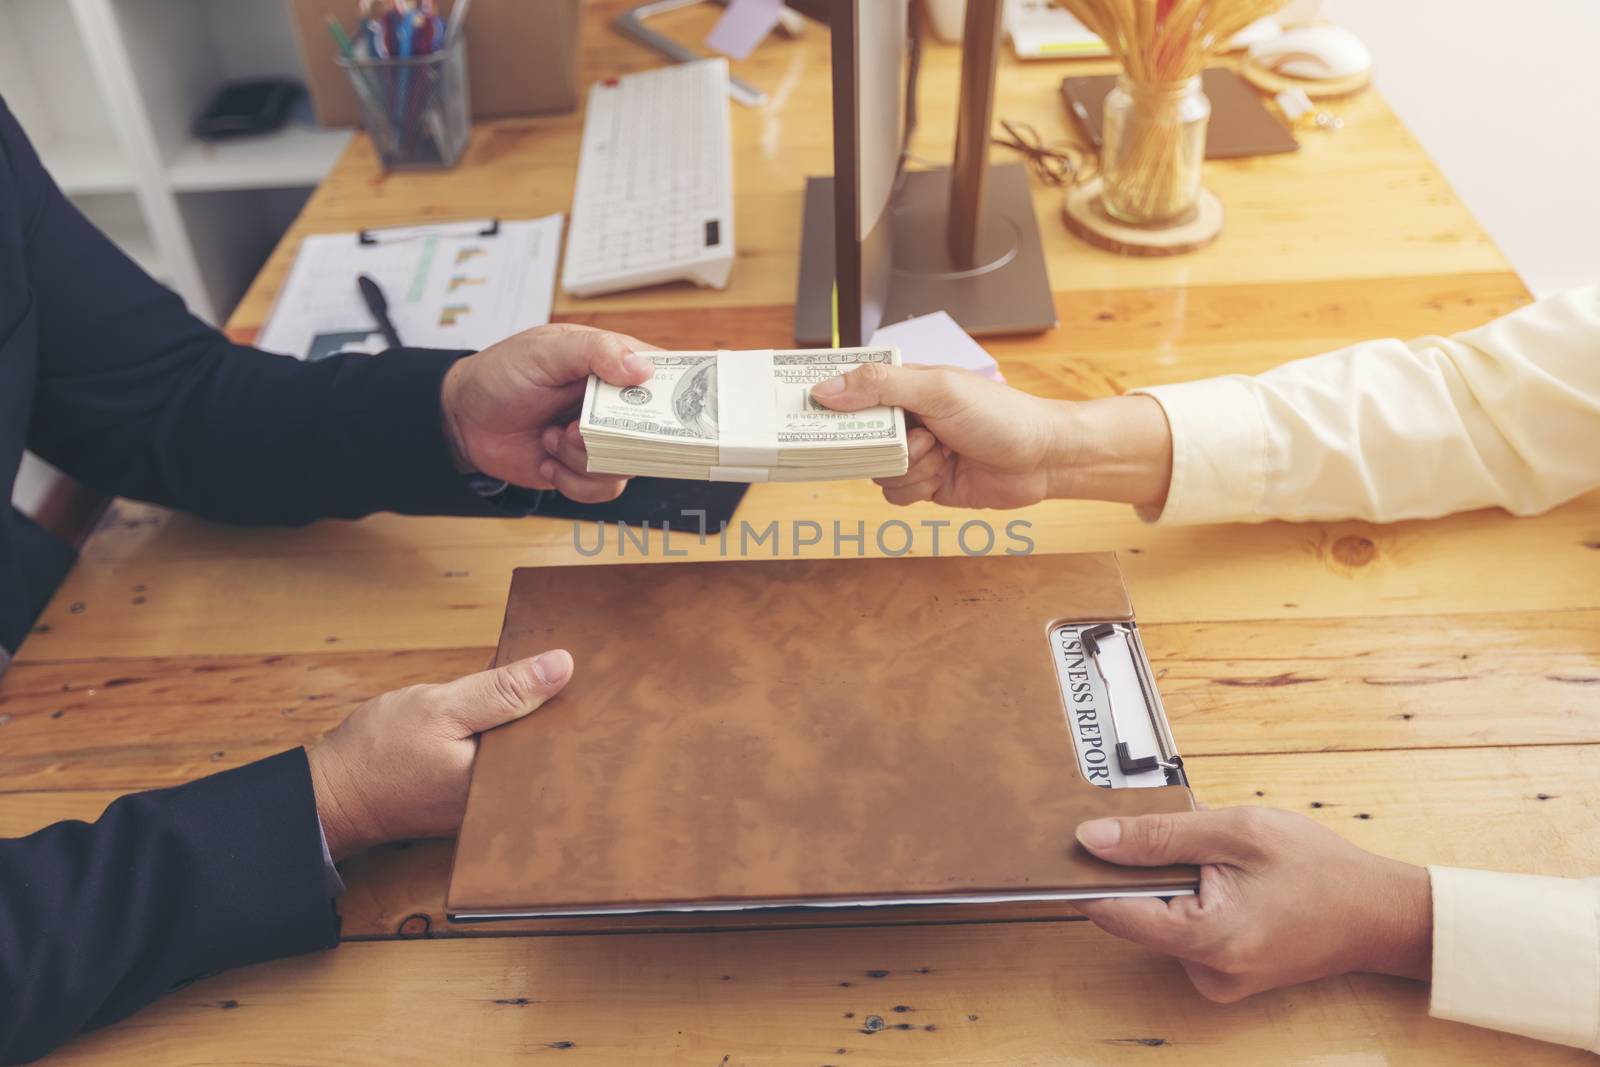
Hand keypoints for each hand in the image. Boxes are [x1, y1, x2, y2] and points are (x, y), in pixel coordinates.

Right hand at [306, 650, 573, 859]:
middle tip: (573, 667)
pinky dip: (512, 732)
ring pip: (530, 751)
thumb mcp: (443, 708)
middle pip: (553, 748)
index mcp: (508, 786)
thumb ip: (504, 690)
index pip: (564, 742)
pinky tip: (512, 704)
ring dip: (536, 718)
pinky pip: (508, 758)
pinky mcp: (477, 796)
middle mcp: (508, 802)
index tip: (593, 672)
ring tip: (549, 679)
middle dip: (561, 710)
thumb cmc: (379, 754)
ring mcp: (493, 803)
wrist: (332, 795)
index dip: (580, 704)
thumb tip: (563, 666)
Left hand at [440, 323, 654, 501]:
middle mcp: (617, 404)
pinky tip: (548, 461)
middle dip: (616, 438)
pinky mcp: (585, 470)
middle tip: (575, 428)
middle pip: (657, 432)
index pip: (668, 377)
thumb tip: (643, 369)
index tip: (673, 411)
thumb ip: (594, 351)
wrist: (463, 420)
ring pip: (629, 466)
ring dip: (584, 459)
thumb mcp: (544, 351)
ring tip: (551, 438)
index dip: (679, 396)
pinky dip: (573, 482)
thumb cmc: (503, 374)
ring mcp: (603, 439)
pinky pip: (604, 489)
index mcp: (616, 364)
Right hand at [810, 365, 1172, 510]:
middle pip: (856, 436)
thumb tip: (827, 389)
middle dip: (881, 444)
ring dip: (908, 468)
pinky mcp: (925, 484)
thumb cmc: (1001, 414)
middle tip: (907, 439)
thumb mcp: (937, 389)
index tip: (805, 409)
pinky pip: (894, 494)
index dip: (828, 401)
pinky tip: (943, 475)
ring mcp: (914, 452)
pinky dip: (916, 488)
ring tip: (941, 453)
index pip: (850, 389)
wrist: (1043, 459)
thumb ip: (881, 386)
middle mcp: (904, 418)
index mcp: (903, 385)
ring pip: (875, 470)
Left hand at [1072, 808, 1432, 1002]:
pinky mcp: (1222, 974)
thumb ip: (1159, 835)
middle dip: (1146, 868)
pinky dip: (1192, 899)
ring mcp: (1214, 980)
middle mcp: (1206, 972)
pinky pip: (1184, 929)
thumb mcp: (1236, 832)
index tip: (1066, 846)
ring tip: (1221, 858)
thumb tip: (1093, 838)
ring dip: (1174, 881)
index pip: (1114, 913)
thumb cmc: (1319, 869)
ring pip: (1160, 918)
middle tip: (1181, 833)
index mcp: (1207, 940)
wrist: (1380, 913)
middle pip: (1136, 913)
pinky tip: (1227, 880)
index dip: (1087, 876)